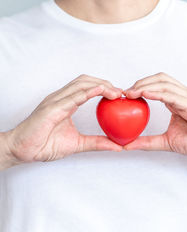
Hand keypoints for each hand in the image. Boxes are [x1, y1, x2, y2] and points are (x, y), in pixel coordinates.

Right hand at [4, 74, 122, 164]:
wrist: (22, 150)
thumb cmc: (44, 144)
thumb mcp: (77, 144)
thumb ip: (97, 143)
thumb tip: (118, 146)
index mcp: (66, 103)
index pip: (87, 87)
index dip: (104, 87)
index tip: (119, 95)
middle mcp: (61, 98)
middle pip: (86, 81)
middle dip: (105, 83)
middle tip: (120, 93)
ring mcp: (55, 101)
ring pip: (80, 84)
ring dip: (100, 85)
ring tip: (115, 92)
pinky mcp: (51, 108)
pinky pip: (71, 97)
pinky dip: (87, 92)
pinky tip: (99, 91)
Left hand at [123, 72, 186, 160]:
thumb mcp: (168, 142)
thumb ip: (149, 142)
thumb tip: (127, 145)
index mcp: (179, 100)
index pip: (157, 85)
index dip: (140, 87)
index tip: (125, 96)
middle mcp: (184, 95)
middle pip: (160, 79)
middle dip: (140, 82)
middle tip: (124, 93)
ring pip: (165, 83)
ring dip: (145, 86)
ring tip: (130, 93)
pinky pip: (173, 95)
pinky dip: (157, 93)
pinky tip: (145, 95)